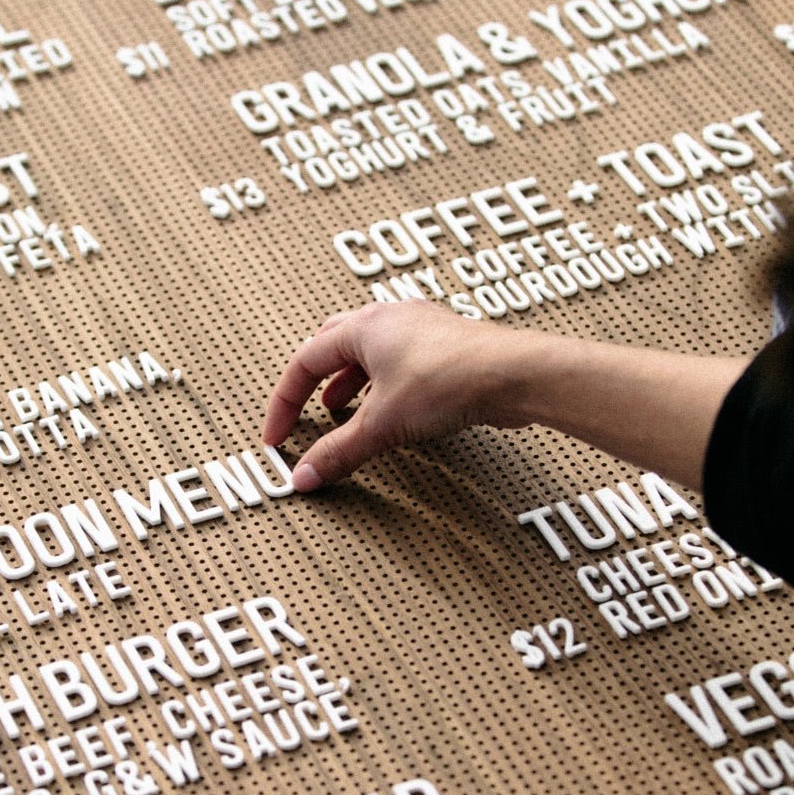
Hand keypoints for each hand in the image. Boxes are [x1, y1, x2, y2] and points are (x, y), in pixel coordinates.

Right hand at [262, 301, 527, 491]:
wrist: (513, 375)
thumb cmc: (452, 379)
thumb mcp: (382, 425)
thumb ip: (339, 452)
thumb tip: (307, 475)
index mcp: (363, 327)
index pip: (304, 362)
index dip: (285, 403)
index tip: (280, 436)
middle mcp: (388, 319)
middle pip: (332, 345)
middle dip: (313, 381)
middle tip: (305, 408)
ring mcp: (418, 328)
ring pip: (367, 351)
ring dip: (347, 382)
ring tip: (341, 409)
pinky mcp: (444, 345)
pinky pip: (397, 359)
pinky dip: (380, 383)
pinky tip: (388, 406)